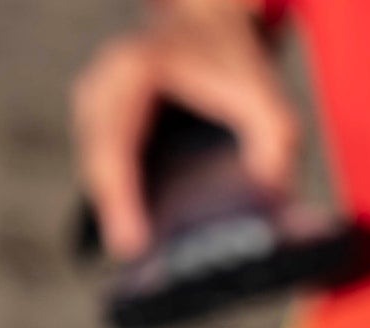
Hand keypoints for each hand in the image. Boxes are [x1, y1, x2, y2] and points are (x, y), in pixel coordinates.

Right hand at [72, 0, 297, 257]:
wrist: (209, 24)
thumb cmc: (235, 62)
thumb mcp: (267, 95)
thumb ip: (274, 139)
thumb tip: (269, 191)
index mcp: (135, 70)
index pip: (117, 143)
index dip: (122, 198)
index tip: (133, 245)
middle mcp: (103, 84)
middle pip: (98, 161)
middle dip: (114, 213)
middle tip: (135, 260)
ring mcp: (96, 103)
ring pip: (96, 168)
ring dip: (114, 209)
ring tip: (137, 256)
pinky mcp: (100, 122)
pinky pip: (104, 167)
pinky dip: (119, 198)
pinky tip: (140, 232)